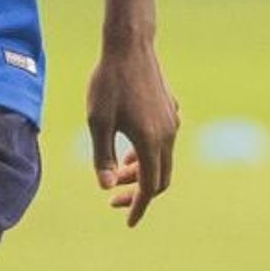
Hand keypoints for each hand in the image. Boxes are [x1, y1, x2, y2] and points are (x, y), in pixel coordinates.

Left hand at [87, 40, 177, 225]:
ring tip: (117, 172)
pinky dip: (148, 155)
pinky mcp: (171, 111)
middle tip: (114, 199)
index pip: (148, 187)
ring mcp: (172, 122)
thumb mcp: (97, 123)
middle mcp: (167, 136)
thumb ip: (102, 158)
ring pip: (162, 160)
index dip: (138, 207)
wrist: (129, 46)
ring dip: (142, 172)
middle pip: (159, 178)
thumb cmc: (108, 83)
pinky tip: (129, 148)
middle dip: (138, 193)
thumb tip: (106, 187)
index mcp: (150, 142)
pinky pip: (164, 143)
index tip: (128, 223)